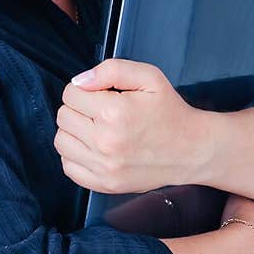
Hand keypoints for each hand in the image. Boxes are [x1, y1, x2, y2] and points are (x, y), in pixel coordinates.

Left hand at [55, 58, 201, 194]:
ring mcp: (104, 166)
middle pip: (63, 117)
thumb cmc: (170, 112)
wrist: (192, 149)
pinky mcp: (105, 184)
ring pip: (61, 142)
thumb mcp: (149, 77)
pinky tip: (93, 148)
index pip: (70, 94)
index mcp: (114, 112)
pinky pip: (69, 167)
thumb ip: (111, 70)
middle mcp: (105, 141)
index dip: (84, 90)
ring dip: (74, 132)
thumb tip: (79, 81)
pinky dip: (75, 155)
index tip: (100, 95)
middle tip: (100, 111)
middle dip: (78, 109)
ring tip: (96, 129)